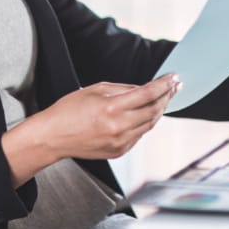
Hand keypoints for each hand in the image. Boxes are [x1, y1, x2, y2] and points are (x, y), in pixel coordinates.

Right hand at [2, 74, 179, 186]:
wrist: (53, 138)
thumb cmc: (69, 111)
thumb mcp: (96, 90)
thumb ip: (124, 89)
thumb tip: (144, 88)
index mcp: (112, 108)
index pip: (149, 94)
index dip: (165, 84)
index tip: (174, 77)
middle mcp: (119, 127)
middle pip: (154, 110)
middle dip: (168, 95)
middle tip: (175, 85)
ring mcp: (120, 142)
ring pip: (151, 124)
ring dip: (161, 109)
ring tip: (166, 97)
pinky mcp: (120, 151)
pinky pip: (140, 134)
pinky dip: (147, 122)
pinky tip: (149, 112)